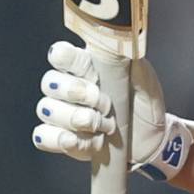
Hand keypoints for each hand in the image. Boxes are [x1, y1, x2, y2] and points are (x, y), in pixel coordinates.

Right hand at [33, 41, 187, 176]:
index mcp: (87, 67)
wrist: (150, 144)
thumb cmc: (143, 109)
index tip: (84, 68)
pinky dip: (59, 139)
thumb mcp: (147, 86)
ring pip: (46, 109)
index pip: (63, 55)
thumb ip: (136, 67)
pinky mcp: (61, 140)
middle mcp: (69, 88)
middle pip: (50, 81)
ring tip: (103, 127)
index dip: (65, 57)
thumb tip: (128, 49)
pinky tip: (78, 141)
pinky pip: (44, 136)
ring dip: (74, 118)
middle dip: (76, 92)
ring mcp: (62, 114)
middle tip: (104, 104)